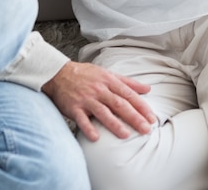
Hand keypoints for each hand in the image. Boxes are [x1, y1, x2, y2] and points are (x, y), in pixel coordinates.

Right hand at [42, 61, 156, 141]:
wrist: (58, 73)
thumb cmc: (85, 74)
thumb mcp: (106, 73)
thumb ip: (127, 82)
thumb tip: (147, 88)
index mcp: (107, 81)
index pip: (127, 94)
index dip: (141, 106)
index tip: (152, 118)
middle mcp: (98, 89)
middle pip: (118, 104)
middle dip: (133, 117)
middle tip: (146, 129)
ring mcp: (85, 99)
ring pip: (102, 112)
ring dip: (114, 124)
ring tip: (126, 135)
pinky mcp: (73, 107)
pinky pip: (81, 119)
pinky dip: (88, 128)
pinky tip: (96, 137)